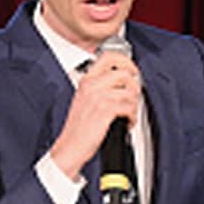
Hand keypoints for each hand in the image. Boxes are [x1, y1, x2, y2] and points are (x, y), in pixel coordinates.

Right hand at [49, 52, 141, 180]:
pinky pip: (129, 107)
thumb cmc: (79, 128)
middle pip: (125, 73)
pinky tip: (126, 122)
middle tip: (132, 98)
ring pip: (130, 92)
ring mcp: (98, 98)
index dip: (126, 61)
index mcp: (86, 80)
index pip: (108, 57)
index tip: (132, 70)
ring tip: (128, 114)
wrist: (70, 147)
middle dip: (134, 87)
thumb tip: (124, 82)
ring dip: (134, 106)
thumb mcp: (85, 100)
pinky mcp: (105, 111)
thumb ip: (100, 87)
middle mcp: (92, 86)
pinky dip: (132, 117)